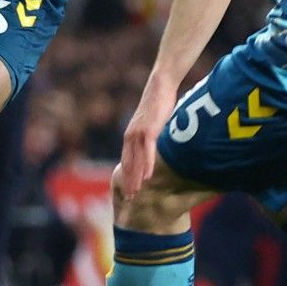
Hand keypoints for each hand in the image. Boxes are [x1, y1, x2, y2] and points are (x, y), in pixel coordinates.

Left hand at [118, 81, 178, 200]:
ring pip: (136, 161)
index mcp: (130, 136)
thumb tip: (154, 145)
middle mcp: (130, 136)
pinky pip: (147, 151)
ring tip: (136, 193)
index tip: (127, 191)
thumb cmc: (158, 104)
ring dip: (136, 178)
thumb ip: (150, 136)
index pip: (127, 161)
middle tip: (129, 200)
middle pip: (129, 164)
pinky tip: (148, 176)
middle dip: (128, 182)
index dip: (127, 177)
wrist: (159, 86)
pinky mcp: (148, 130)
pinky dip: (147, 164)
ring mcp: (138, 133)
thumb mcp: (152, 124)